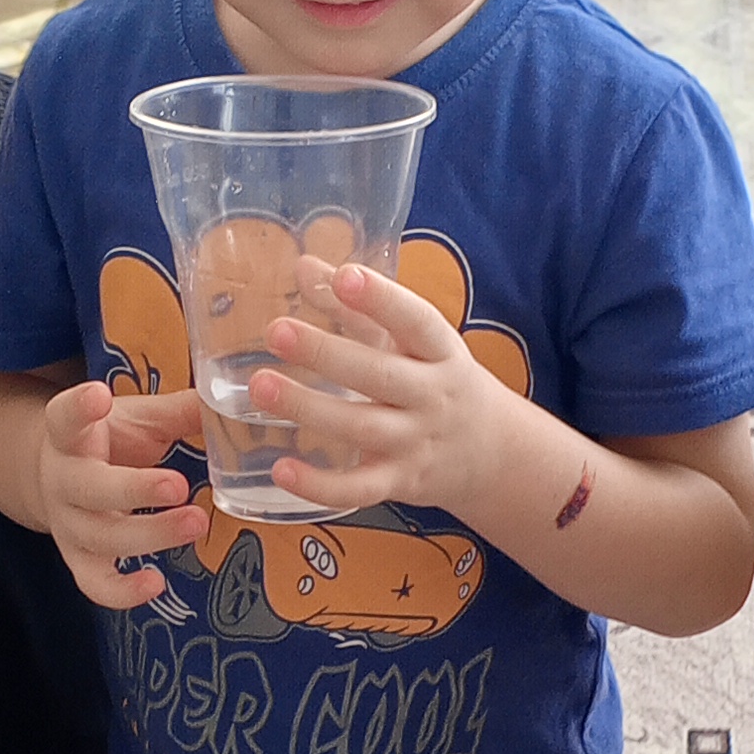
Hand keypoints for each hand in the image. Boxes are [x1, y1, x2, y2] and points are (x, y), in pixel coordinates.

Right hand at [40, 380, 201, 609]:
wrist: (61, 478)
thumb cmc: (109, 441)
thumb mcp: (137, 419)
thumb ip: (179, 411)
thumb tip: (230, 400)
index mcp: (69, 435)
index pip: (64, 417)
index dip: (79, 408)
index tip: (99, 395)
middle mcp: (62, 480)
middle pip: (89, 488)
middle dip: (135, 489)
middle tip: (179, 486)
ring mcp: (67, 524)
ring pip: (101, 537)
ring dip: (150, 534)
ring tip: (197, 522)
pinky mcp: (78, 559)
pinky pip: (94, 583)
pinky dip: (123, 591)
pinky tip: (157, 582)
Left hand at [253, 263, 517, 519]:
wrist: (492, 454)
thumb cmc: (440, 383)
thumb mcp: (414, 342)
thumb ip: (358, 307)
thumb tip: (304, 265)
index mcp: (440, 352)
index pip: (416, 321)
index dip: (382, 299)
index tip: (346, 276)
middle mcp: (433, 396)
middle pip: (380, 374)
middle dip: (327, 353)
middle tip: (275, 331)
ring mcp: (417, 442)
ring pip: (362, 427)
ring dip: (309, 408)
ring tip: (260, 387)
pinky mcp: (400, 482)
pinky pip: (359, 488)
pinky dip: (320, 485)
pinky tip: (282, 469)